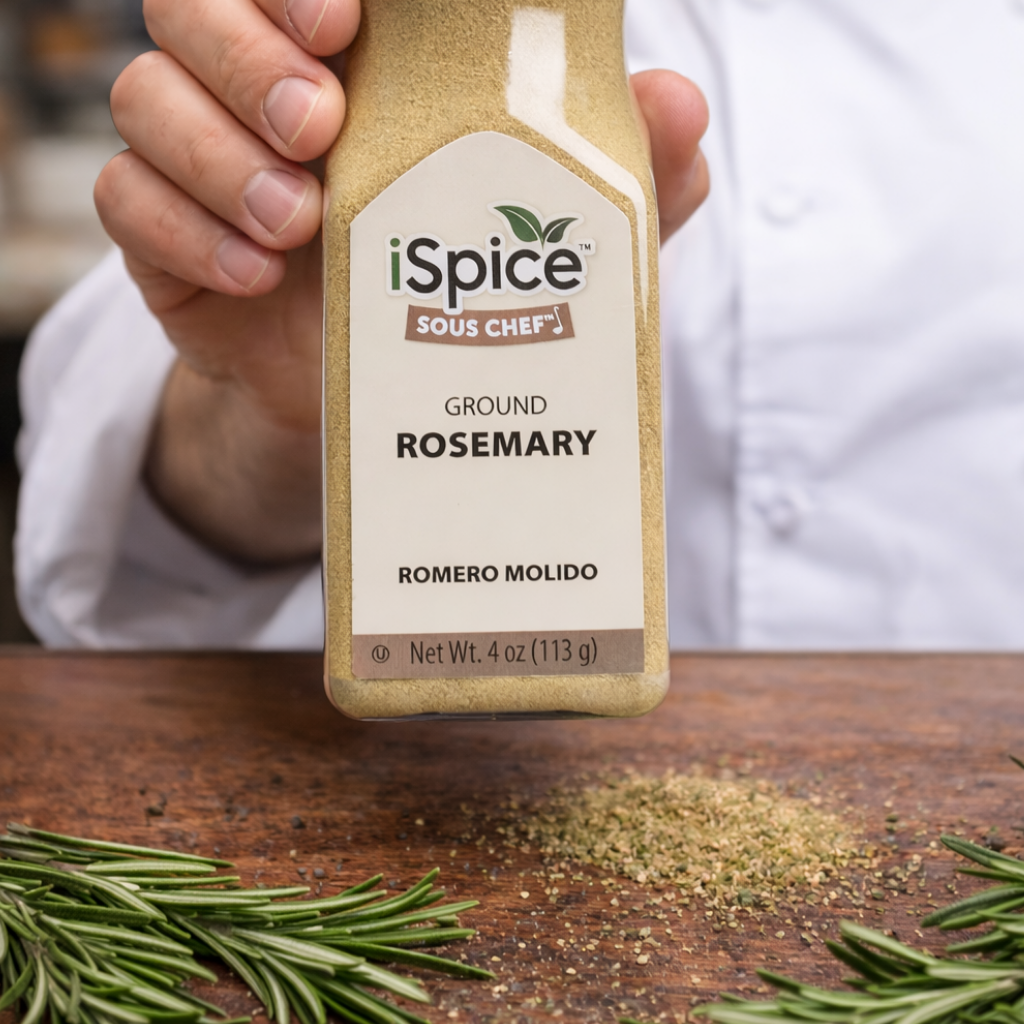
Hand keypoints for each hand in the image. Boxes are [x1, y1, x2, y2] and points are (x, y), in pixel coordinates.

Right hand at [95, 0, 708, 564]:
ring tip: (300, 220)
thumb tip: (677, 103)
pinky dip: (179, 231)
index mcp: (355, 68)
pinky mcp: (168, 247)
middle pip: (191, 8)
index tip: (346, 19)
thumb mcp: (555, 236)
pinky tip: (254, 275)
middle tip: (324, 123)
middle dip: (247, 52)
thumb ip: (614, 171)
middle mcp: (266, 100)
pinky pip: (126, 206)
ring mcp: (208, 170)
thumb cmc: (469, 293)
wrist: (391, 401)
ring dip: (215, 150)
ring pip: (144, 98)